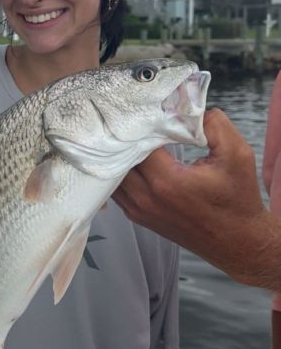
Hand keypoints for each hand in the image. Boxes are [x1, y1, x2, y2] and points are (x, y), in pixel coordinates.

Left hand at [113, 109, 271, 285]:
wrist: (237, 241)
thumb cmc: (237, 199)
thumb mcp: (237, 155)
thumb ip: (215, 125)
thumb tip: (189, 107)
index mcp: (167, 181)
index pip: (137, 141)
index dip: (141, 122)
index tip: (149, 109)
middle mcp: (146, 197)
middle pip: (118, 156)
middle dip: (126, 136)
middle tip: (135, 117)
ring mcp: (139, 209)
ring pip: (112, 174)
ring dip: (118, 154)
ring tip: (132, 136)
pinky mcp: (138, 216)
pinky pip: (117, 189)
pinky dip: (119, 172)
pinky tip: (131, 158)